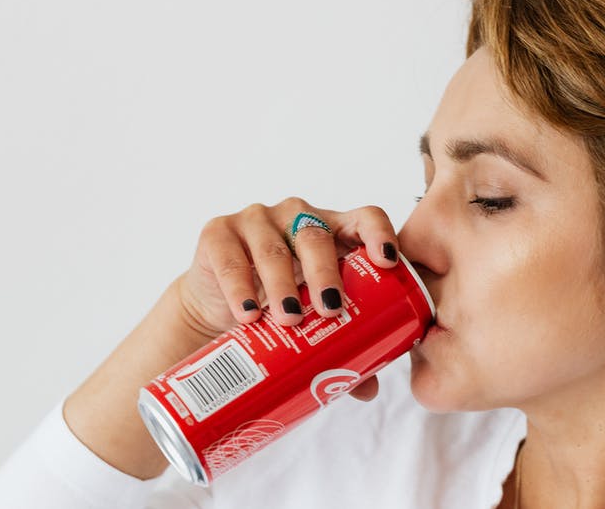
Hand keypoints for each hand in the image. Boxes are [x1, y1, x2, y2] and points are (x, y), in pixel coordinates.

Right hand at [176, 197, 400, 401]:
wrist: (217, 305)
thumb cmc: (278, 304)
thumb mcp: (311, 317)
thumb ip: (342, 344)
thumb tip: (368, 389)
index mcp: (332, 230)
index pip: (364, 217)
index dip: (378, 233)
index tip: (387, 261)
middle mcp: (296, 216)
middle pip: (316, 235)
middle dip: (325, 273)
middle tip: (330, 309)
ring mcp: (255, 220)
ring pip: (273, 249)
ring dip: (282, 285)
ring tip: (289, 319)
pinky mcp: (218, 233)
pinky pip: (230, 259)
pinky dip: (239, 289)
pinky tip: (247, 314)